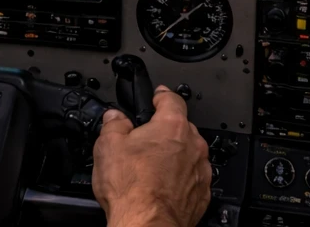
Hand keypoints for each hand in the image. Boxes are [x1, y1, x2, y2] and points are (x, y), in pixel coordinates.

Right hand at [93, 85, 210, 226]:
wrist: (147, 224)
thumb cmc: (132, 189)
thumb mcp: (108, 146)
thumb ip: (113, 124)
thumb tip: (114, 118)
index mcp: (172, 126)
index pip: (172, 99)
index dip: (162, 95)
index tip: (158, 96)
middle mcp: (192, 145)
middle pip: (181, 128)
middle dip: (164, 131)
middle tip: (145, 142)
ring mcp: (199, 171)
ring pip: (188, 154)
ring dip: (174, 157)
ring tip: (151, 169)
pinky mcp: (201, 194)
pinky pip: (192, 179)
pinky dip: (180, 180)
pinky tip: (161, 187)